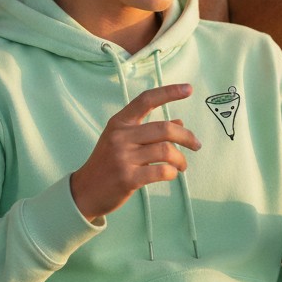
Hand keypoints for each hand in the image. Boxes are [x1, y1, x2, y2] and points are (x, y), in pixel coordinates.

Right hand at [70, 83, 199, 220]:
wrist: (84, 192)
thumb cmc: (108, 164)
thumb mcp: (123, 141)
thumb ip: (149, 131)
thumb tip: (180, 123)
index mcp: (119, 123)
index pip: (146, 99)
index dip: (169, 92)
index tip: (189, 89)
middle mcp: (120, 136)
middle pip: (164, 128)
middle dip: (186, 137)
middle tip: (196, 145)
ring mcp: (123, 157)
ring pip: (166, 150)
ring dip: (181, 159)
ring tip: (182, 166)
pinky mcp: (128, 178)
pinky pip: (161, 171)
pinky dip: (172, 172)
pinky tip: (172, 174)